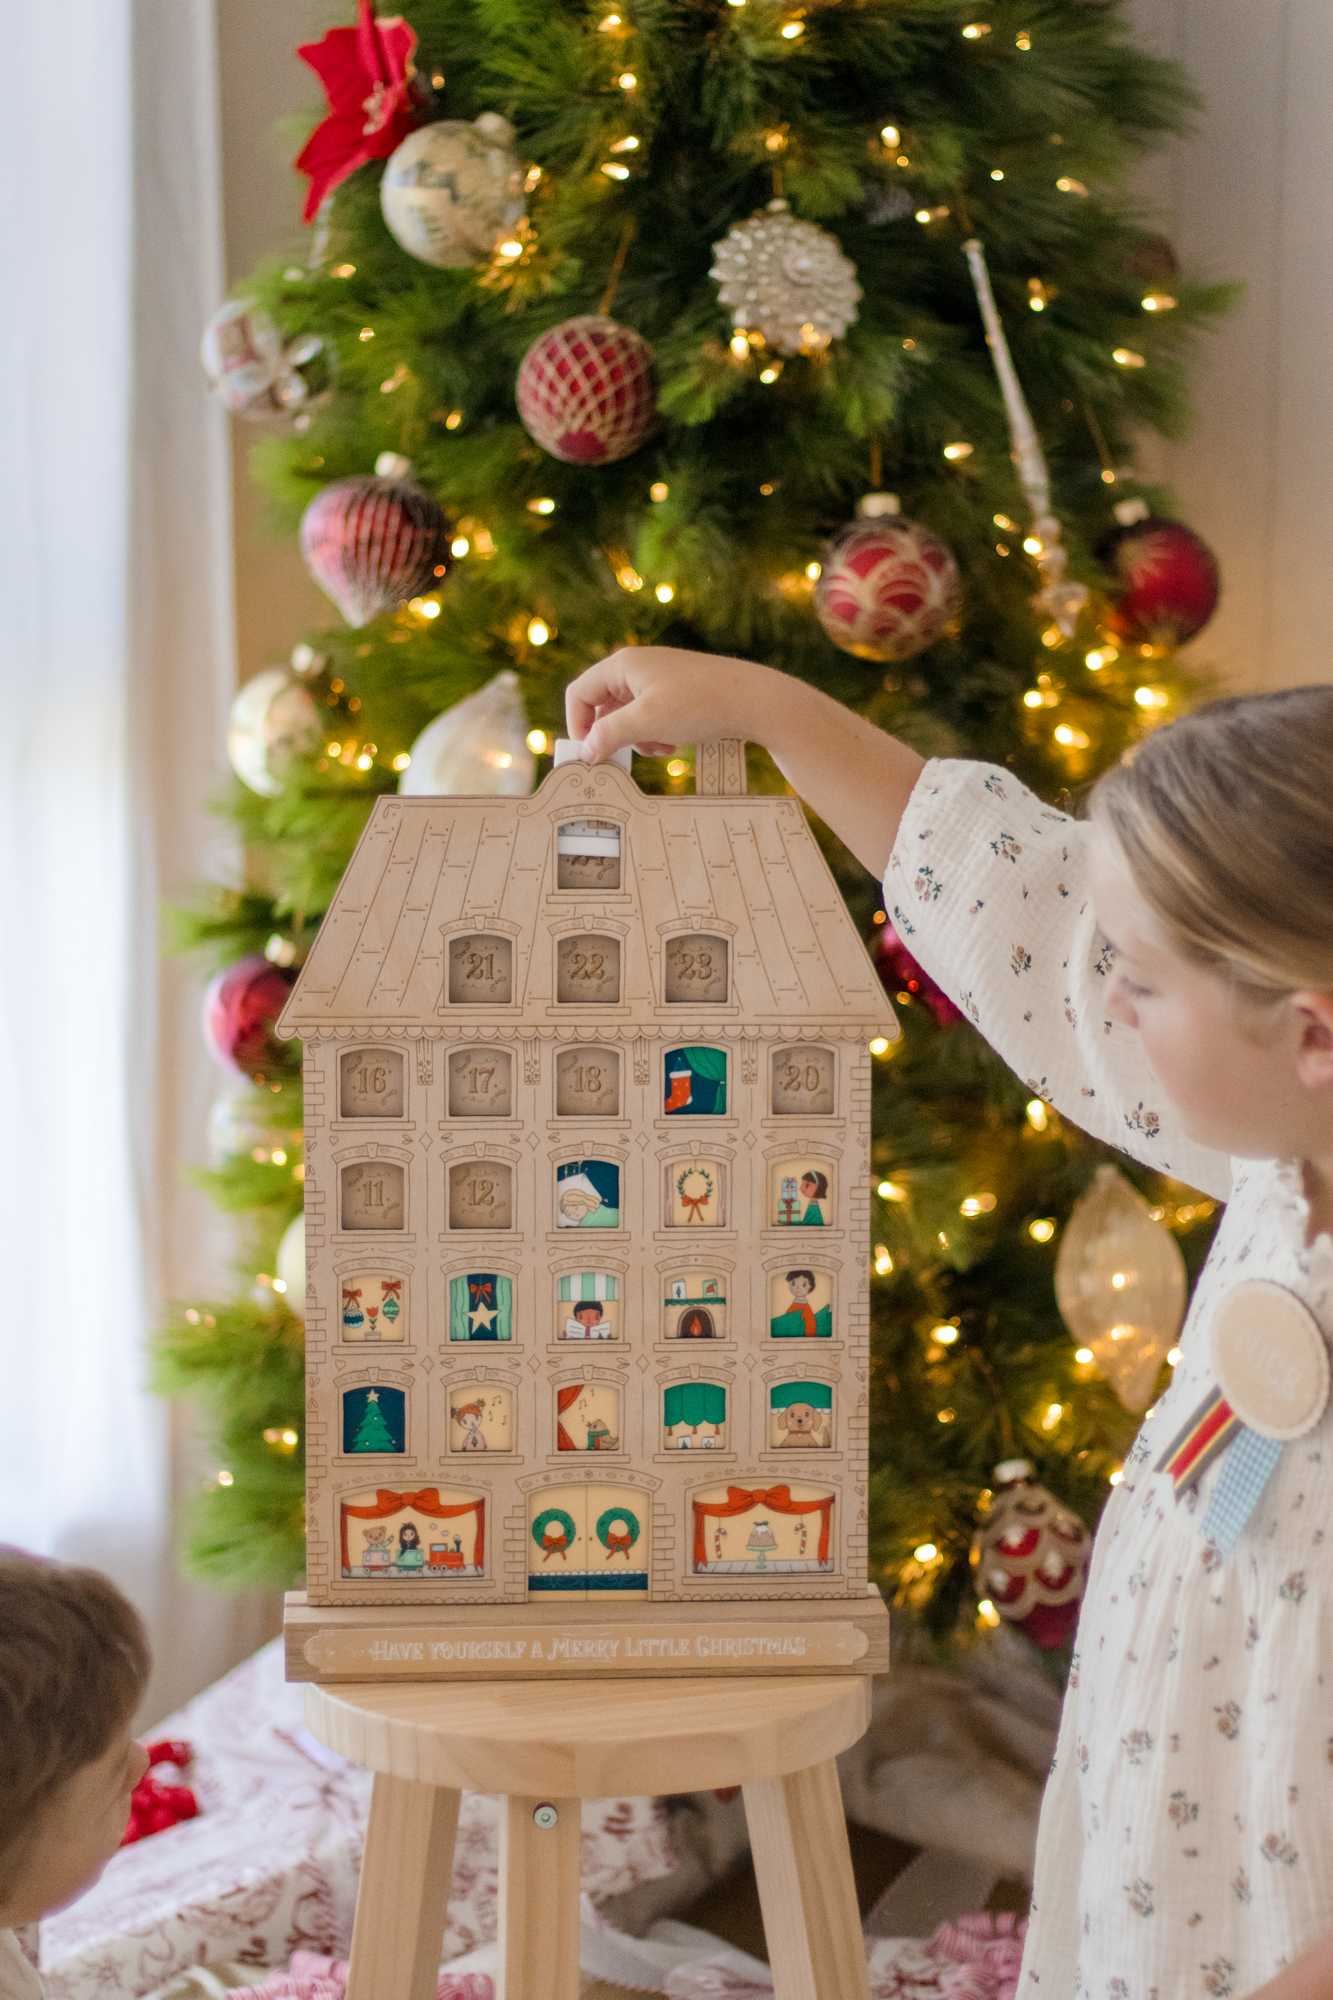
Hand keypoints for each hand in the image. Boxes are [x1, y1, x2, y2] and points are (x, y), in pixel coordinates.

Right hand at [564, 645, 772, 762]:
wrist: (754, 700)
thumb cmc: (699, 704)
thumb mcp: (647, 722)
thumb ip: (609, 735)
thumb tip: (585, 751)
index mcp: (623, 665)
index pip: (580, 693)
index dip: (578, 725)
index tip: (590, 755)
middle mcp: (637, 668)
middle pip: (603, 707)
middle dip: (615, 735)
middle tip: (627, 758)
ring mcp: (658, 679)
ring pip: (628, 716)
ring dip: (638, 739)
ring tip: (662, 747)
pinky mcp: (676, 693)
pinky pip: (651, 717)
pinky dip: (656, 734)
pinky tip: (675, 742)